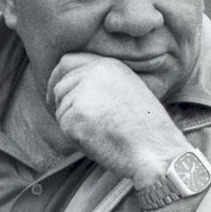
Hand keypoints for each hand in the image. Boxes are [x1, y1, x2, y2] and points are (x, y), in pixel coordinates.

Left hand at [47, 53, 191, 187]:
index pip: (67, 62)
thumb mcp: (127, 90)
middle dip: (61, 106)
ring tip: (101, 135)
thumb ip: (101, 83)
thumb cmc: (146, 129)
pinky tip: (100, 143)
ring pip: (61, 110)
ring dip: (73, 126)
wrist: (156, 149)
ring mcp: (83, 93)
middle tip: (73, 124)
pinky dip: (76, 140)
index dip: (56, 78)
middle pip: (60, 86)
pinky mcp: (76, 116)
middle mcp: (93, 73)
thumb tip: (72, 91)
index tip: (54, 94)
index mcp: (107, 65)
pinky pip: (65, 129)